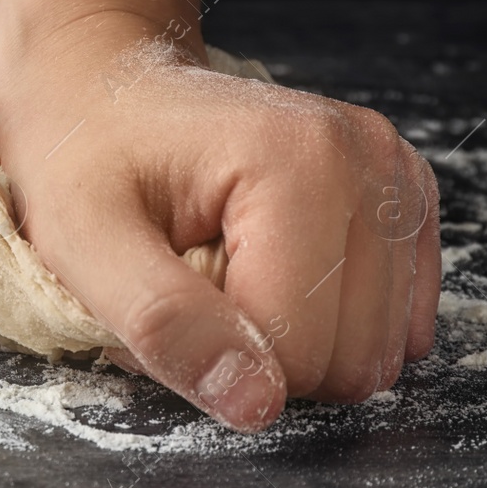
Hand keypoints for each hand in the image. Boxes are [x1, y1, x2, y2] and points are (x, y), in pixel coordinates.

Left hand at [0, 6, 440, 431]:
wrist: (97, 82)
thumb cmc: (82, 150)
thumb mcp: (84, 239)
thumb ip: (164, 322)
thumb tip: (256, 405)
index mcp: (299, 163)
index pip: (298, 351)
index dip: (213, 354)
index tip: (153, 293)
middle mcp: (368, 161)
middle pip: (348, 359)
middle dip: (256, 351)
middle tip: (184, 285)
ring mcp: (395, 175)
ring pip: (374, 352)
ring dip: (288, 338)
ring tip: (218, 273)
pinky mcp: (404, 198)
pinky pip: (390, 323)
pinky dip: (322, 318)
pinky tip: (265, 267)